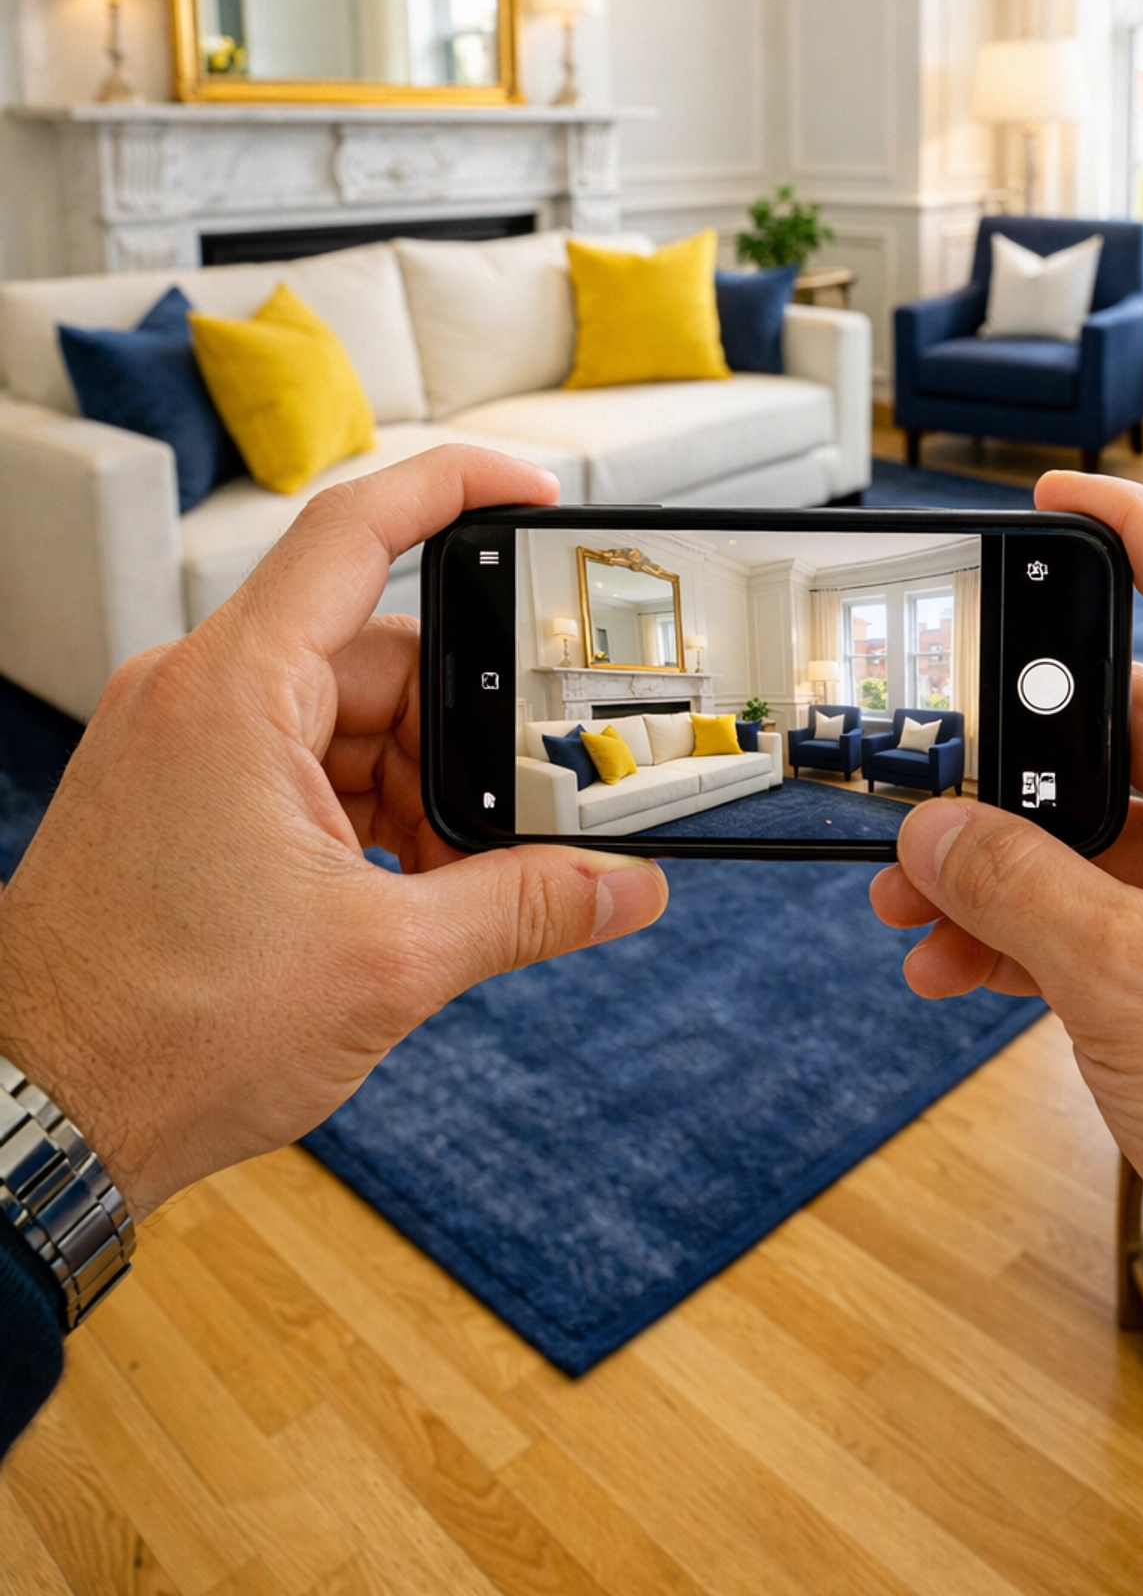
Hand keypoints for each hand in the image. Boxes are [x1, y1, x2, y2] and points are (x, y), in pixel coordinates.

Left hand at [0, 447, 666, 1221]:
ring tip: (456, 886)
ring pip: (344, 721)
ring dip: (416, 791)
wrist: (35, 1112)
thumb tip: (625, 886)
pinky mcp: (177, 797)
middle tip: (526, 808)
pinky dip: (365, 816)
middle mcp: (196, 696)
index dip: (457, 487)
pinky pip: (300, 767)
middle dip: (460, 736)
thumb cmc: (159, 1034)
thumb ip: (525, 907)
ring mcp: (181, 745)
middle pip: (376, 655)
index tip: (533, 493)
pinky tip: (405, 893)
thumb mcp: (385, 965)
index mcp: (233, 692)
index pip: (355, 531)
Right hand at [870, 470, 1142, 1571]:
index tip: (1048, 501)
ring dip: (998, 865)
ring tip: (908, 900)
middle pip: (1118, 733)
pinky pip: (1100, 921)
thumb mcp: (1131, 975)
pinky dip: (1024, 936)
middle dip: (1006, 759)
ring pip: (1097, 837)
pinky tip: (950, 968)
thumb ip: (1016, 886)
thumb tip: (935, 831)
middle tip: (915, 773)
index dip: (1127, 529)